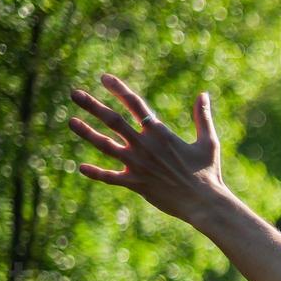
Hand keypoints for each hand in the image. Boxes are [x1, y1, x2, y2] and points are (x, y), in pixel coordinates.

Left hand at [69, 74, 231, 225]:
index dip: (118, 89)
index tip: (103, 78)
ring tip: (71, 121)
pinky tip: (81, 167)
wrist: (204, 202)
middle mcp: (145, 145)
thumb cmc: (209, 172)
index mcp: (161, 133)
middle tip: (74, 93)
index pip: (136, 104)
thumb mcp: (208, 142)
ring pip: (105, 145)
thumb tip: (203, 94)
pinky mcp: (135, 183)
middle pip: (113, 120)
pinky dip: (96, 173)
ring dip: (87, 132)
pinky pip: (110, 177)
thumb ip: (203, 117)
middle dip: (92, 106)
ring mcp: (137, 165)